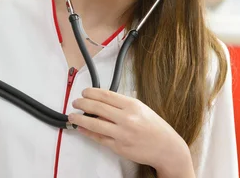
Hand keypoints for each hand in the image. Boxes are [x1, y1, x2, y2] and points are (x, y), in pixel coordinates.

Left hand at [69, 88, 193, 177]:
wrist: (166, 148)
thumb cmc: (155, 127)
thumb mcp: (142, 108)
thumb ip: (123, 104)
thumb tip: (102, 101)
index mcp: (133, 105)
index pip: (106, 95)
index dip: (92, 93)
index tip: (84, 92)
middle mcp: (127, 118)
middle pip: (98, 108)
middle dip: (83, 104)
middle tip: (75, 102)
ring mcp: (122, 134)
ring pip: (95, 124)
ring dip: (80, 119)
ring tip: (72, 116)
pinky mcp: (119, 147)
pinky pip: (99, 138)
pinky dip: (88, 132)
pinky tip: (82, 128)